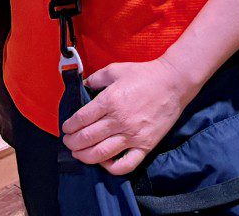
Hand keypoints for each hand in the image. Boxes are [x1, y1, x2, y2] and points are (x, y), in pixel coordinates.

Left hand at [63, 58, 198, 175]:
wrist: (172, 83)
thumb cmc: (143, 75)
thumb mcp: (115, 69)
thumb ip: (95, 78)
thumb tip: (82, 86)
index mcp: (109, 101)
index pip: (81, 119)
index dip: (69, 126)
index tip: (66, 128)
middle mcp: (119, 120)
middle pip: (87, 138)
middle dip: (72, 143)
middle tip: (68, 143)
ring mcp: (132, 136)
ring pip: (102, 154)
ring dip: (85, 156)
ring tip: (78, 154)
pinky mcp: (145, 146)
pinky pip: (126, 165)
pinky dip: (111, 168)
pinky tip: (104, 163)